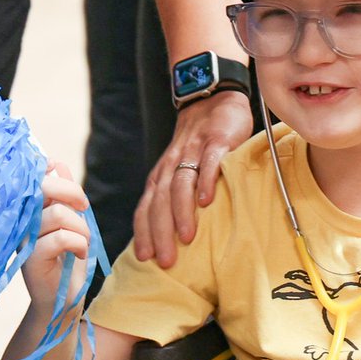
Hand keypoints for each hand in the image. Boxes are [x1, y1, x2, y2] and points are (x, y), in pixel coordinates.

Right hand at [22, 162, 90, 312]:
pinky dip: (79, 243)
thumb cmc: (66, 259)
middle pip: (43, 187)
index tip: (63, 178)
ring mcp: (24, 239)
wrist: (62, 299)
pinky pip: (61, 238)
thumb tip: (56, 164)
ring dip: (81, 227)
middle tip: (83, 207)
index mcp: (28, 209)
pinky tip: (79, 252)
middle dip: (72, 192)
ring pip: (59, 213)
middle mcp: (21, 221)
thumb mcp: (70, 222)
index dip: (48, 169)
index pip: (33, 177)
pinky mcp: (31, 259)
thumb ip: (64, 195)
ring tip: (82, 241)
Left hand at [132, 90, 252, 267]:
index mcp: (161, 175)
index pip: (146, 207)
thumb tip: (173, 235)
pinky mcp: (215, 142)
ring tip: (187, 238)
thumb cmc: (197, 143)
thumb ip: (174, 195)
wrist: (212, 99)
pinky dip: (205, 182)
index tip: (146, 258)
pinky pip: (208, 163)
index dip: (144, 232)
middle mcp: (172, 166)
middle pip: (160, 202)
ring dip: (181, 212)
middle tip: (167, 261)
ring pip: (180, 185)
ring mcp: (193, 152)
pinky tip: (207, 201)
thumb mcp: (179, 168)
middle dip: (161, 232)